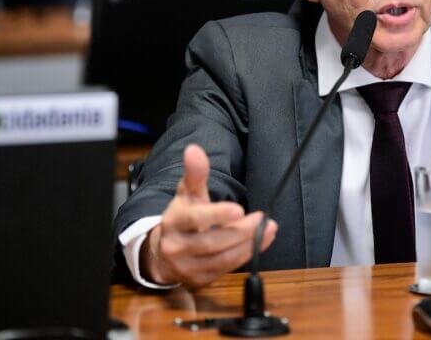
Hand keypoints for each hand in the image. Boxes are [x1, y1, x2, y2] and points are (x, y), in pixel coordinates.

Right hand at [140, 144, 277, 287]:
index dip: (217, 215)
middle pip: (213, 241)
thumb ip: (195, 173)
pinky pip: (226, 269)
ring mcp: (186, 267)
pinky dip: (246, 255)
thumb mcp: (187, 194)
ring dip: (249, 244)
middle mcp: (176, 246)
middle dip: (242, 230)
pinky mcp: (198, 280)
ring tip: (268, 229)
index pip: (195, 219)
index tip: (239, 209)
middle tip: (262, 218)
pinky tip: (260, 242)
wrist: (162, 254)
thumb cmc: (182, 218)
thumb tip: (194, 149)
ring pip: (222, 258)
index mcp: (173, 221)